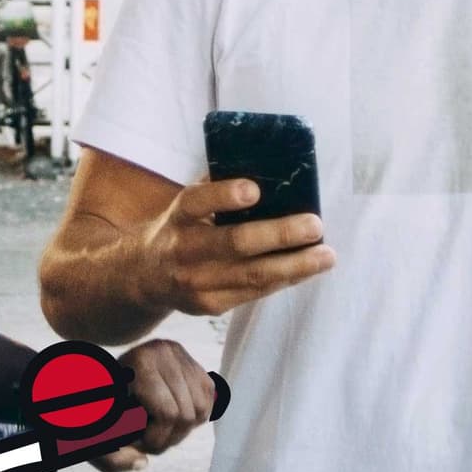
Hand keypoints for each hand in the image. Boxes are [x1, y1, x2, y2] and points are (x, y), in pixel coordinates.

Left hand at [87, 339, 220, 471]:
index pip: (168, 413)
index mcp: (140, 362)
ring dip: (182, 430)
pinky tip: (172, 420)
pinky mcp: (191, 361)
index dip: (155, 440)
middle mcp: (164, 351)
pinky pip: (208, 398)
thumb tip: (143, 463)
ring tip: (158, 431)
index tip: (135, 444)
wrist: (94, 375)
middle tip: (148, 442)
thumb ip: (111, 458)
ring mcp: (180, 354)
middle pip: (188, 414)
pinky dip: (193, 417)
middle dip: (169, 438)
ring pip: (201, 409)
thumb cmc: (95, 409)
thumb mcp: (95, 435)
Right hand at [140, 176, 334, 317]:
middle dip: (279, 235)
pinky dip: (285, 279)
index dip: (224, 195)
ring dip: (295, 266)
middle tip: (315, 225)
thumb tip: (273, 166)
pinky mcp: (210, 305)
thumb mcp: (187, 203)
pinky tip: (307, 269)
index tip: (255, 189)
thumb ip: (220, 187)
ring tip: (326, 256)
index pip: (197, 202)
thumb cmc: (181, 228)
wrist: (144, 276)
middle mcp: (183, 250)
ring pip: (252, 276)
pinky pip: (254, 293)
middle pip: (234, 243)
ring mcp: (196, 283)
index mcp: (178, 216)